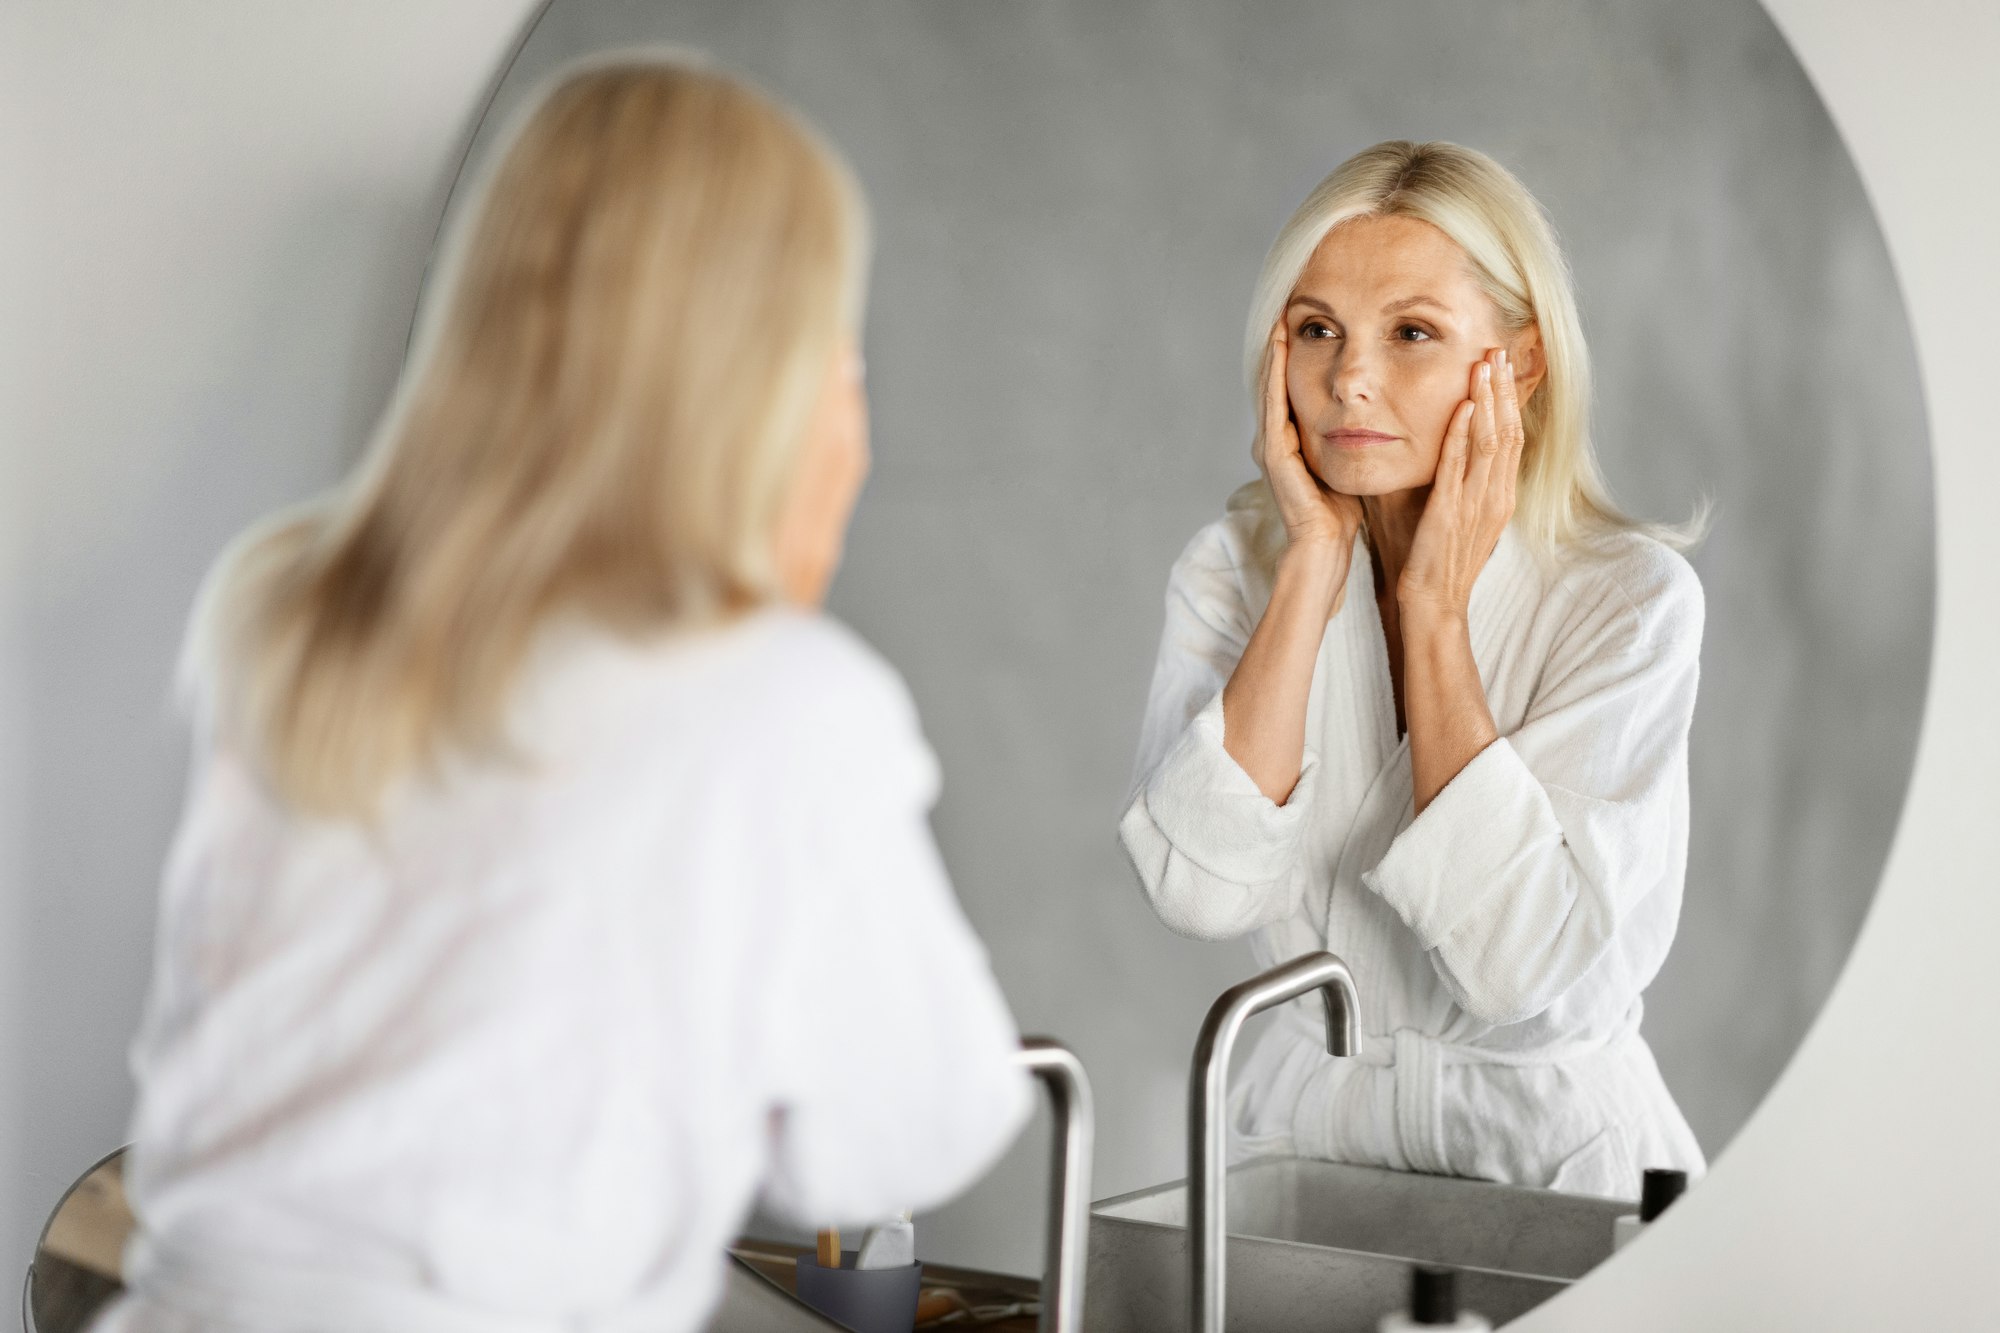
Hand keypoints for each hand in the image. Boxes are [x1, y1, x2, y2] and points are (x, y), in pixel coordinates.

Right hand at [1253, 321, 1362, 607]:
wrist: (1326, 547)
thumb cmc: (1342, 513)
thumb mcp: (1350, 463)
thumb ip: (1353, 438)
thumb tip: (1377, 414)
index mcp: (1295, 442)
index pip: (1294, 391)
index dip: (1299, 359)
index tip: (1310, 327)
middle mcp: (1279, 440)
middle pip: (1279, 384)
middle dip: (1283, 350)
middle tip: (1288, 311)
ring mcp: (1272, 446)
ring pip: (1272, 388)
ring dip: (1275, 354)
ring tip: (1281, 320)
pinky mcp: (1273, 453)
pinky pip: (1273, 404)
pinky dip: (1274, 374)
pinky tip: (1280, 348)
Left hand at [1399, 348, 1523, 618]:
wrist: (1432, 602)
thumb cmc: (1434, 561)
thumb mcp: (1452, 514)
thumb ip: (1453, 482)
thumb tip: (1438, 448)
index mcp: (1499, 496)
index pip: (1511, 438)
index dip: (1508, 400)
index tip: (1501, 366)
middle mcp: (1495, 496)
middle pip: (1507, 431)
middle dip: (1503, 389)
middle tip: (1498, 349)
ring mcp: (1477, 503)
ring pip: (1489, 441)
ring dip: (1486, 400)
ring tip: (1484, 364)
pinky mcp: (1450, 511)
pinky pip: (1459, 466)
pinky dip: (1461, 433)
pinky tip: (1462, 406)